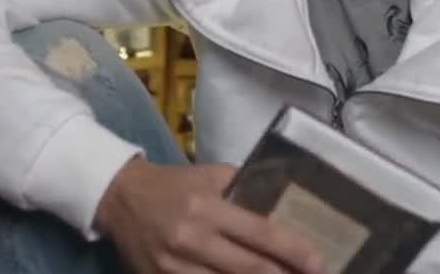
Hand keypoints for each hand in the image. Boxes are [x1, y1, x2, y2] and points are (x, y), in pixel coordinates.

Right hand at [95, 157, 324, 273]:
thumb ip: (245, 191)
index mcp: (206, 207)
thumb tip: (284, 210)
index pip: (259, 232)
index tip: (318, 263)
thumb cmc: (175, 185)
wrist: (121, 199)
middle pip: (248, 269)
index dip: (292, 250)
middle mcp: (191, 239)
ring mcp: (174, 268)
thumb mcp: (211, 176)